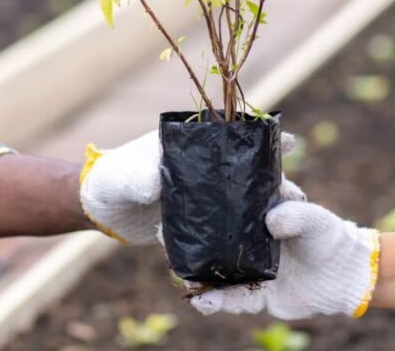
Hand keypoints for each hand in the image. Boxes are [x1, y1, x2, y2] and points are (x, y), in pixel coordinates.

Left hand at [80, 130, 301, 245]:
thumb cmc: (112, 180)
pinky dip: (237, 241)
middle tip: (296, 196)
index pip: (239, 138)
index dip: (267, 139)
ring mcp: (205, 198)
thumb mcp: (126, 178)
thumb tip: (158, 183)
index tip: (292, 141)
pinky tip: (254, 256)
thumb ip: (141, 178)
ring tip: (282, 228)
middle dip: (275, 183)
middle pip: (251, 174)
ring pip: (243, 205)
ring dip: (262, 215)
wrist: (98, 210)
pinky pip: (223, 232)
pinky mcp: (199, 224)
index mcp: (196, 147)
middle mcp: (207, 170)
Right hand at [189, 200, 379, 318]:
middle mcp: (247, 245)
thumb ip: (294, 215)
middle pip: (209, 243)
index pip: (222, 209)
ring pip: (214, 274)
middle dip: (186, 242)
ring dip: (195, 274)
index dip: (198, 208)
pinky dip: (215, 302)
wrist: (346, 276)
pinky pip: (231, 301)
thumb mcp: (313, 218)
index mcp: (255, 218)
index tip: (177, 203)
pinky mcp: (256, 297)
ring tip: (178, 271)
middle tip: (164, 235)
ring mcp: (249, 272)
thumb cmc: (329, 237)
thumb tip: (271, 220)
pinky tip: (201, 300)